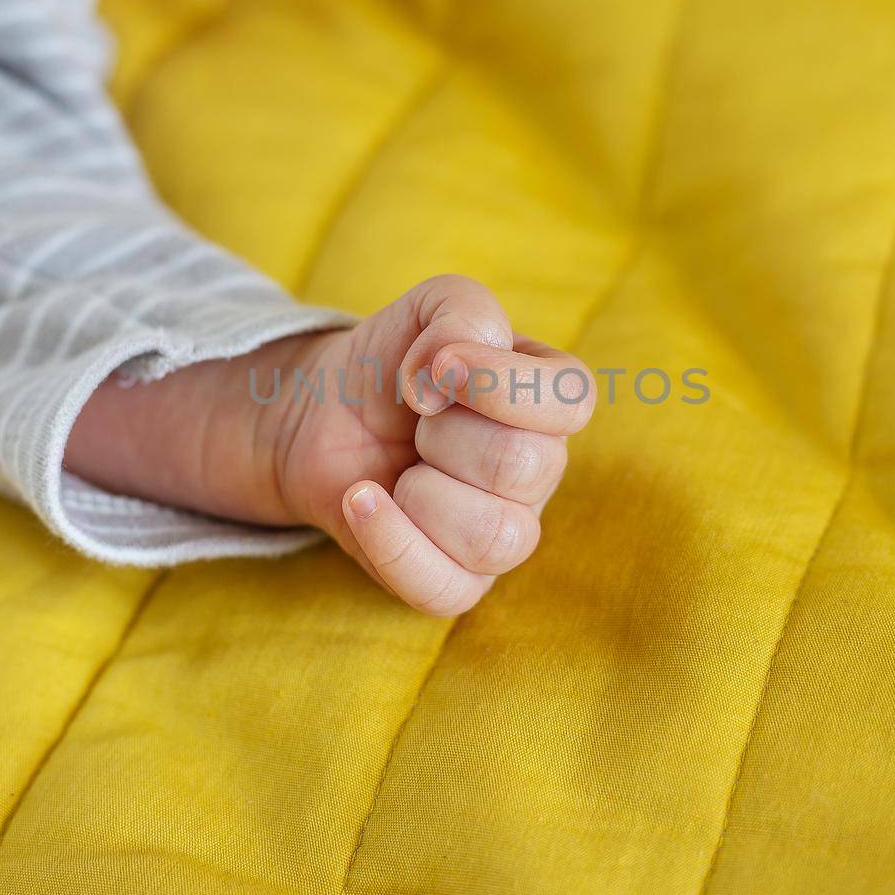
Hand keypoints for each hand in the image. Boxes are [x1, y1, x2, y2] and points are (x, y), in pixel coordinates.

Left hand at [271, 275, 595, 614]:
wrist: (322, 417)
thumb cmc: (389, 363)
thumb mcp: (429, 305)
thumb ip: (463, 312)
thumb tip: (449, 373)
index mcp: (549, 402)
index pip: (571, 401)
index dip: (501, 385)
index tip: (438, 368)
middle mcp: (540, 472)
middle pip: (522, 467)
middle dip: (446, 435)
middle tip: (417, 422)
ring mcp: (503, 533)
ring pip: (495, 536)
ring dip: (422, 491)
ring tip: (398, 468)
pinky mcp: (457, 582)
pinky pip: (445, 590)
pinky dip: (391, 542)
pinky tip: (361, 499)